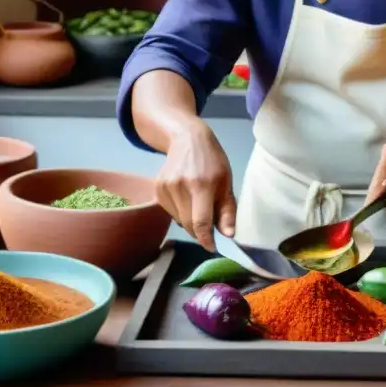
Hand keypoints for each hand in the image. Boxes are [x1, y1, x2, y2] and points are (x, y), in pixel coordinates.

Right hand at [155, 121, 235, 251]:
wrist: (187, 139)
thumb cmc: (212, 161)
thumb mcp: (227, 182)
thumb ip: (228, 210)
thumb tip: (228, 235)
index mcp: (202, 184)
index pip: (201, 221)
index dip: (206, 239)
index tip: (212, 247)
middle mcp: (181, 186)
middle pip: (189, 224)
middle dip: (201, 231)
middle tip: (211, 227)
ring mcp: (166, 187)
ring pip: (179, 220)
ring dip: (191, 222)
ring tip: (199, 206)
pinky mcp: (157, 188)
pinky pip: (170, 212)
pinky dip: (180, 213)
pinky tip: (187, 200)